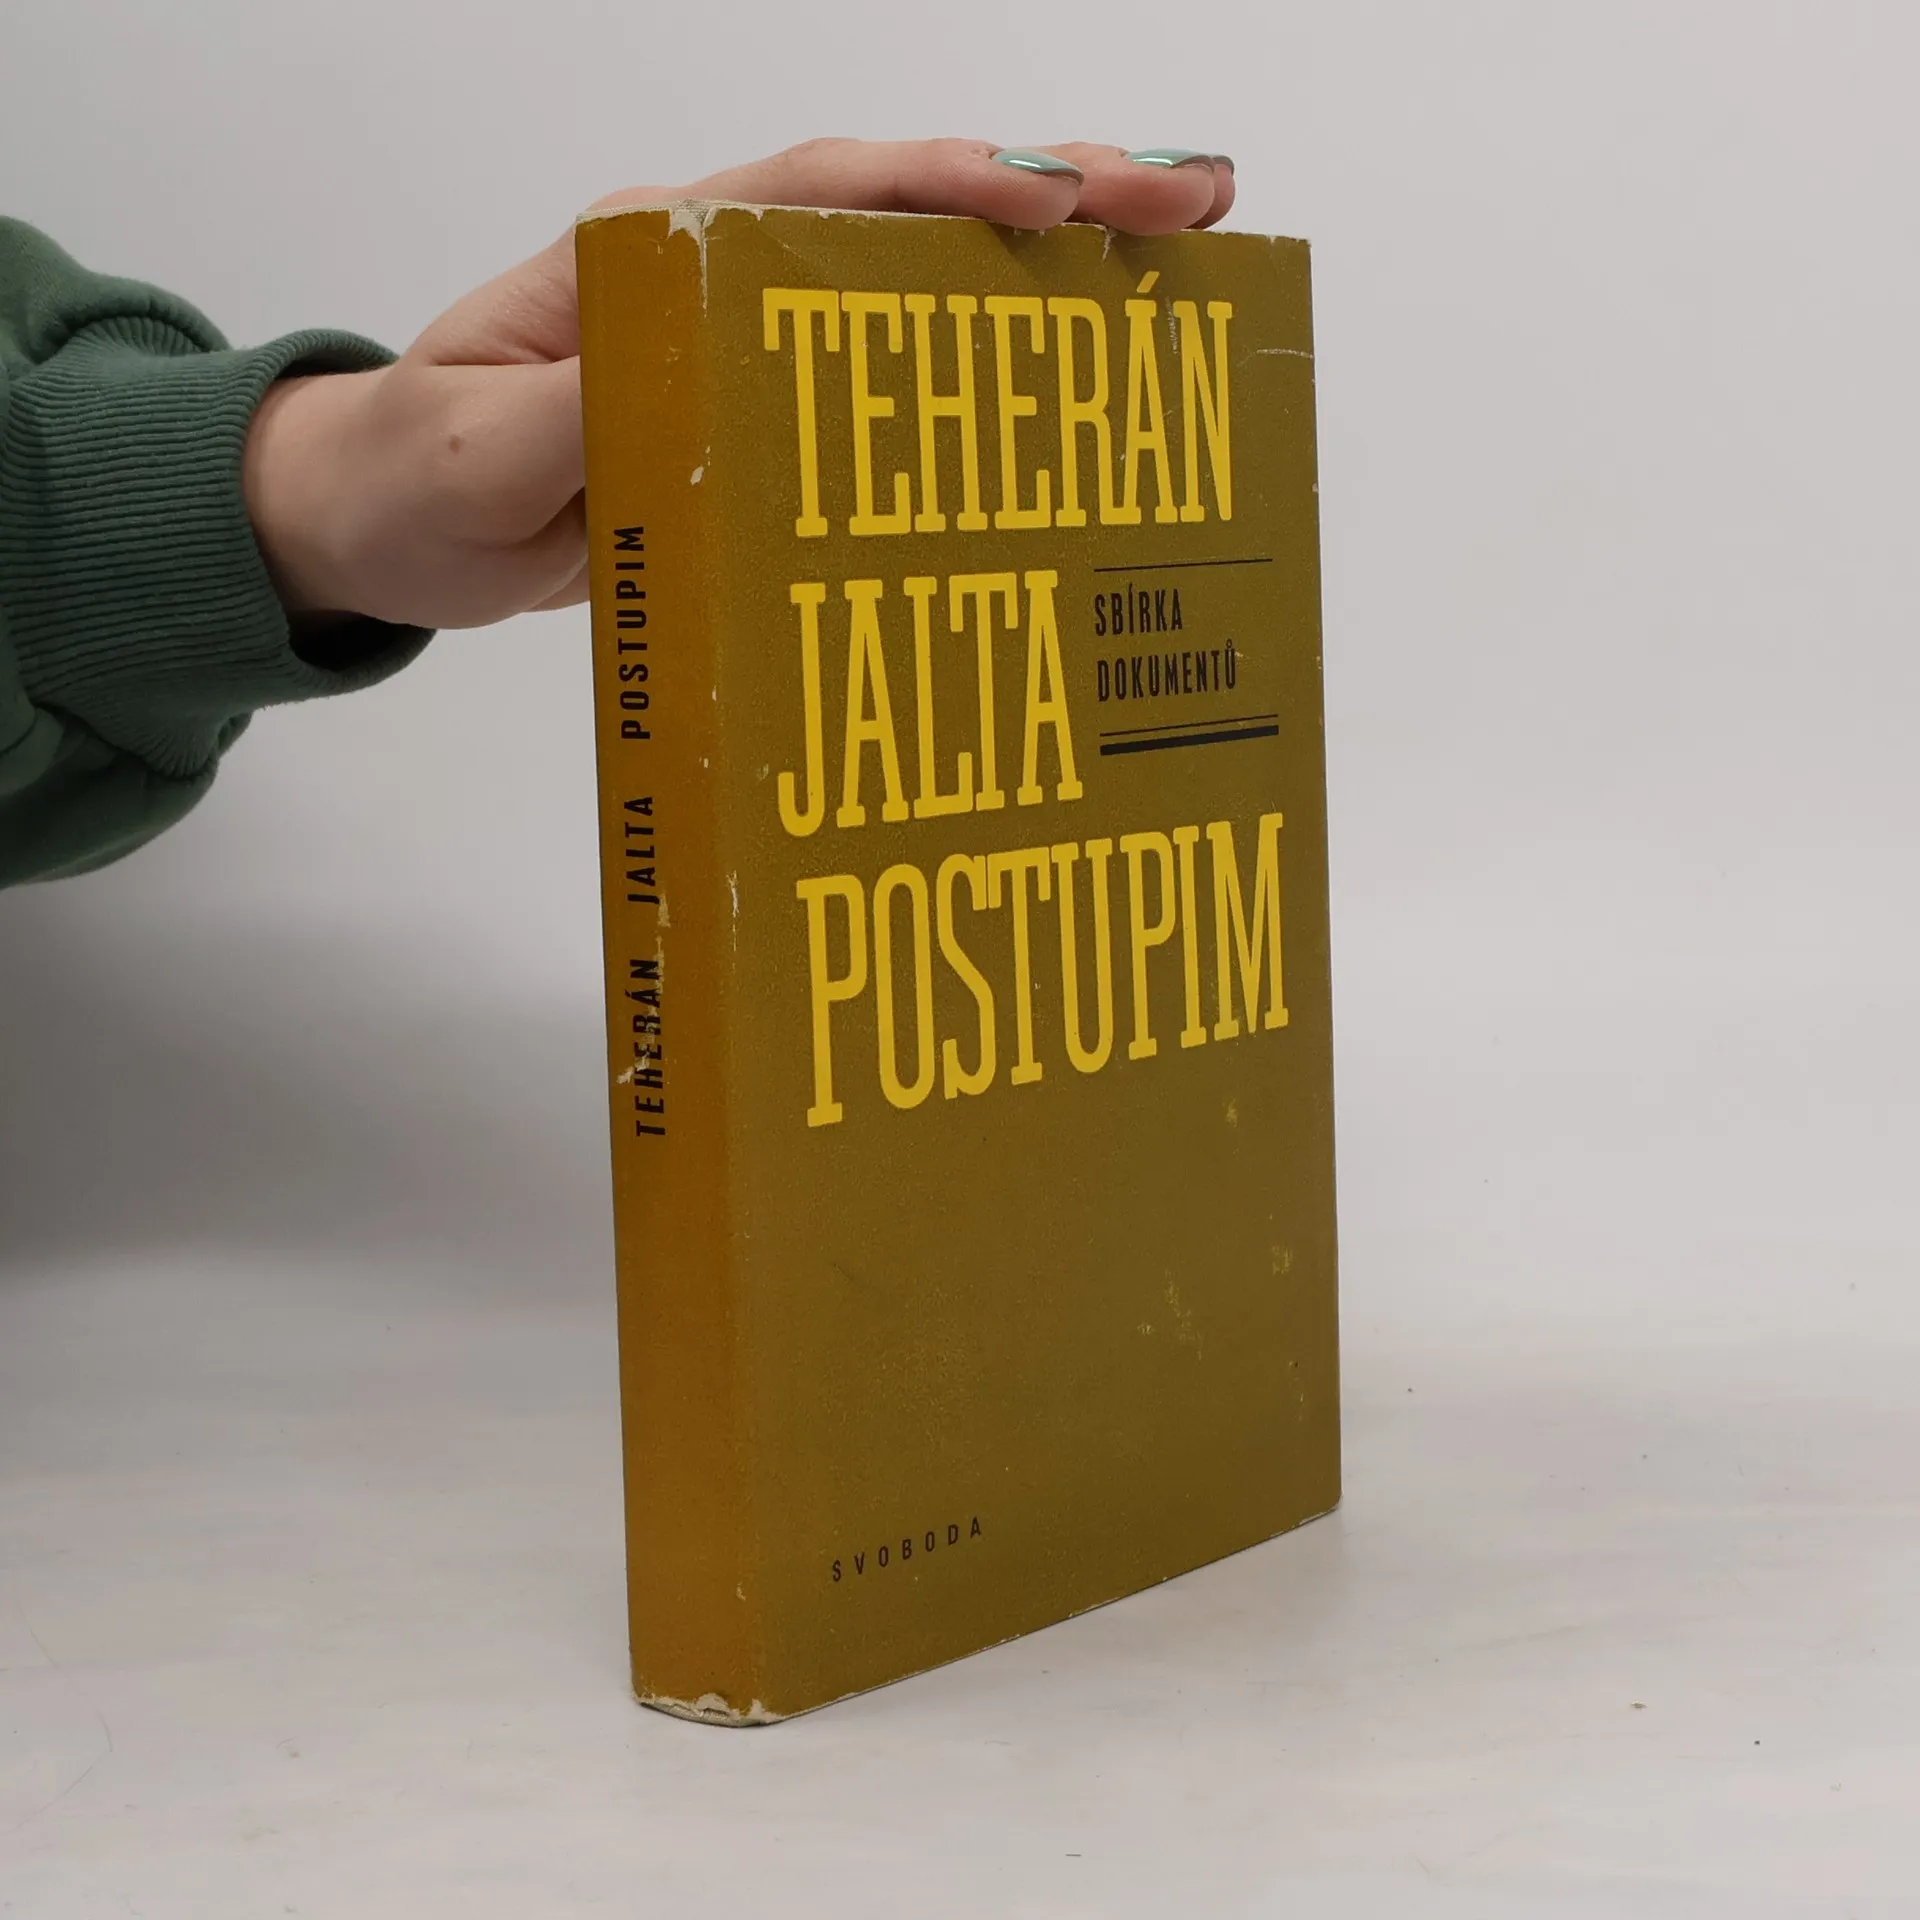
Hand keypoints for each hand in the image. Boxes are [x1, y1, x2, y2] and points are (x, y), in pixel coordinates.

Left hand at [243, 140, 1237, 631]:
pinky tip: (1075, 378)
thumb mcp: (472, 451)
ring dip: (1051, 269)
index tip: (1061, 200)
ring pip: (920, 278)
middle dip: (1055, 194)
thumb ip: (569, 417)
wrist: (384, 523)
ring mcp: (751, 342)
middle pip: (906, 211)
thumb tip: (684, 387)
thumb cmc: (413, 474)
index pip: (821, 192)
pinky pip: (897, 372)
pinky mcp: (766, 414)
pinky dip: (991, 362)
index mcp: (651, 255)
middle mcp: (719, 276)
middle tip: (1197, 201)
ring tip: (1182, 265)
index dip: (947, 186)